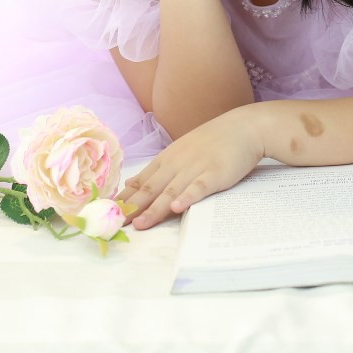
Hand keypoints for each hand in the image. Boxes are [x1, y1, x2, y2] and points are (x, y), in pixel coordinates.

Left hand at [116, 106, 265, 229]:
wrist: (243, 127)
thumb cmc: (212, 140)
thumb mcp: (181, 150)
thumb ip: (158, 168)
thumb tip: (133, 183)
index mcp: (167, 158)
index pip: (140, 181)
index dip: (125, 198)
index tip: (108, 213)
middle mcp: (177, 163)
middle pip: (151, 188)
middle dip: (133, 208)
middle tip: (117, 224)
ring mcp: (196, 168)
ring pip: (171, 191)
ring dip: (154, 209)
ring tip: (141, 224)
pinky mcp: (216, 173)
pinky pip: (199, 187)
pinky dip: (187, 197)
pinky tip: (177, 207)